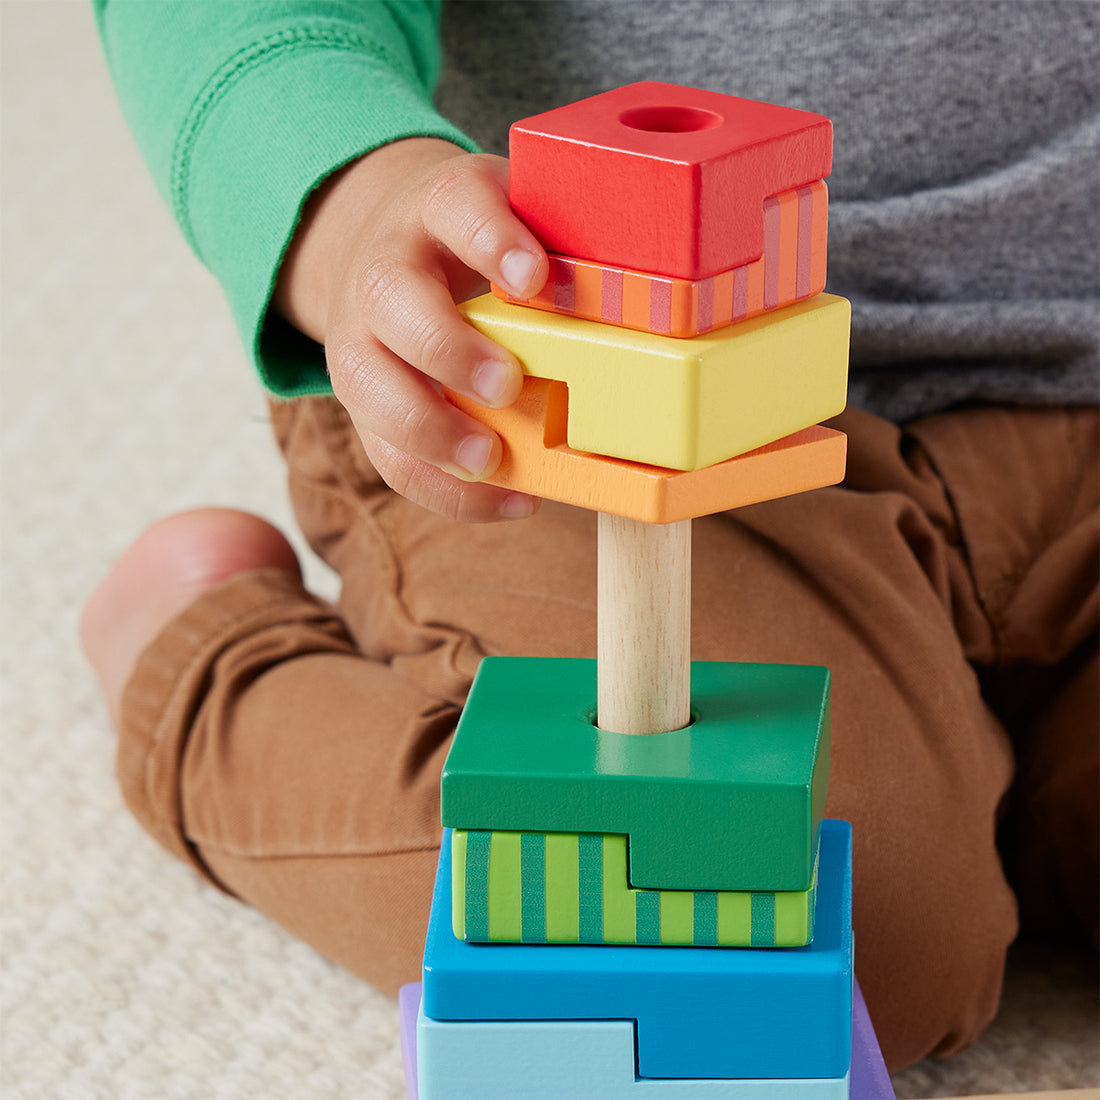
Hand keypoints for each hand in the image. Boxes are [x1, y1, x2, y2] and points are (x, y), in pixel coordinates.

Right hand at [275, 138, 546, 520]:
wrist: (386, 249)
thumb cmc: (477, 243)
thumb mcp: (518, 217)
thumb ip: (565, 244)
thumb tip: (642, 294)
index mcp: (435, 208)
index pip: (455, 206)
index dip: (490, 240)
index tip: (533, 277)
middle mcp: (384, 268)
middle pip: (390, 298)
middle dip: (447, 348)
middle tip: (505, 386)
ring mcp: (360, 337)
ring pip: (365, 384)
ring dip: (427, 431)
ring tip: (488, 461)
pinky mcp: (362, 403)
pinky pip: (387, 453)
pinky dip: (445, 488)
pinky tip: (509, 499)